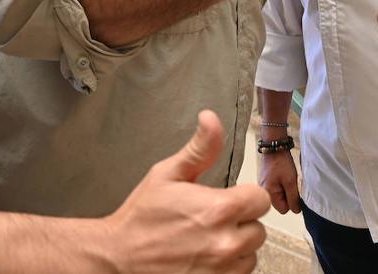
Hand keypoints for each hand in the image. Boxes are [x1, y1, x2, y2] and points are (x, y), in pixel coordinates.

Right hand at [107, 110, 270, 273]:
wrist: (117, 258)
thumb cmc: (141, 217)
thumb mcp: (167, 174)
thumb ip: (199, 148)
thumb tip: (211, 118)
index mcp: (220, 209)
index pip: (261, 200)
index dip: (245, 197)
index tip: (228, 199)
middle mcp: (226, 242)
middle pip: (258, 229)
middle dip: (240, 223)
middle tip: (212, 221)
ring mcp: (221, 269)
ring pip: (250, 255)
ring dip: (235, 248)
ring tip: (207, 240)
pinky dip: (227, 268)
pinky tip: (205, 258)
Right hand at [258, 150, 300, 214]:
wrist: (274, 147)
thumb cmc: (281, 163)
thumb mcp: (291, 181)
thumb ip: (293, 198)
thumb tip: (296, 211)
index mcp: (268, 194)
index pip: (283, 210)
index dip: (291, 202)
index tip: (294, 191)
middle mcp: (263, 192)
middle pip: (280, 203)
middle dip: (288, 195)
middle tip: (290, 183)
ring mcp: (263, 186)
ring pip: (279, 196)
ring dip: (285, 189)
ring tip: (287, 178)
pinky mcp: (265, 181)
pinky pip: (276, 189)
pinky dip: (282, 184)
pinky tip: (283, 175)